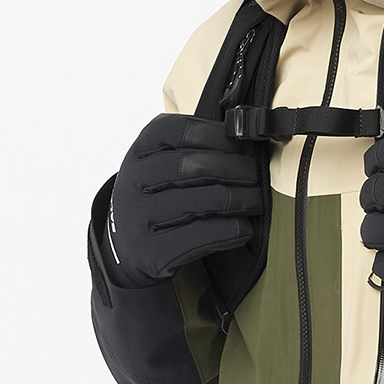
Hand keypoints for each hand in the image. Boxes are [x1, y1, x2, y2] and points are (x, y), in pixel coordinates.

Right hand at [106, 114, 260, 285]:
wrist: (127, 247)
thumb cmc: (158, 197)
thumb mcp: (161, 165)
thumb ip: (193, 148)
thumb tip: (245, 139)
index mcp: (139, 151)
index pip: (181, 132)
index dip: (218, 136)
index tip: (241, 145)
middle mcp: (133, 182)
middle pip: (192, 166)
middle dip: (234, 168)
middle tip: (255, 175)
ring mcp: (139, 218)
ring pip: (200, 203)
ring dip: (240, 200)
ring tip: (254, 201)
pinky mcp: (152, 251)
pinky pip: (201, 237)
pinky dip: (231, 230)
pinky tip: (243, 228)